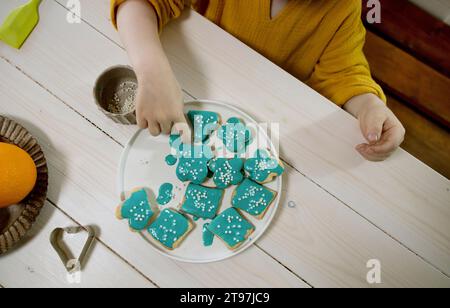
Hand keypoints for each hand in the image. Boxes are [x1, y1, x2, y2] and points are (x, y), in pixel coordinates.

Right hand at [116, 0, 188, 137]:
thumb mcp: (179, 98)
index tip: (185, 143)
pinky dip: (145, 123)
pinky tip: (147, 116)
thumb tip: (178, 122)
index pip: (183, 133)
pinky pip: (143, 126)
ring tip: (156, 118)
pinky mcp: (140, 114)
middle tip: (166, 118)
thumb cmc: (168, 84)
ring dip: (156, 127)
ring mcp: (151, 117)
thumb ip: (178, 112)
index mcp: (177, 114)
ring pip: (154, 132)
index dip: (185, 139)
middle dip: (167, 126)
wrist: (153, 75)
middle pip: (167, 132)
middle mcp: (164, 118)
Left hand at [345, 94, 405, 160]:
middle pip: (386, 153)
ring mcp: (389, 145)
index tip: (366, 148)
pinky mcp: (382, 148)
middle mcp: (395, 140)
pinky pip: (376, 156)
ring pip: (380, 157)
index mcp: (397, 131)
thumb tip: (373, 139)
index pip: (391, 145)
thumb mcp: (375, 116)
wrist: (371, 111)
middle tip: (359, 147)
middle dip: (372, 152)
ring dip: (369, 155)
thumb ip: (374, 127)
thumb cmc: (374, 111)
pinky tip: (361, 148)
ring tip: (359, 147)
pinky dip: (368, 155)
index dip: (379, 149)